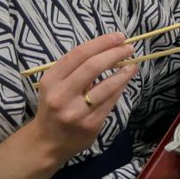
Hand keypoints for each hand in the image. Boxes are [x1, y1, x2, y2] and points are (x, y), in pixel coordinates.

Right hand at [28, 33, 136, 162]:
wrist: (47, 142)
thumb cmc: (54, 106)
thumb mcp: (54, 85)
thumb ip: (75, 69)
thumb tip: (108, 49)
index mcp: (50, 80)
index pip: (78, 54)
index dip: (101, 42)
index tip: (118, 36)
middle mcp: (61, 95)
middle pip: (93, 67)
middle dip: (115, 54)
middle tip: (129, 48)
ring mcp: (76, 111)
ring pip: (106, 86)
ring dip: (123, 73)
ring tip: (133, 65)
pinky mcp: (90, 124)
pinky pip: (111, 101)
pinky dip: (120, 88)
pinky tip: (125, 81)